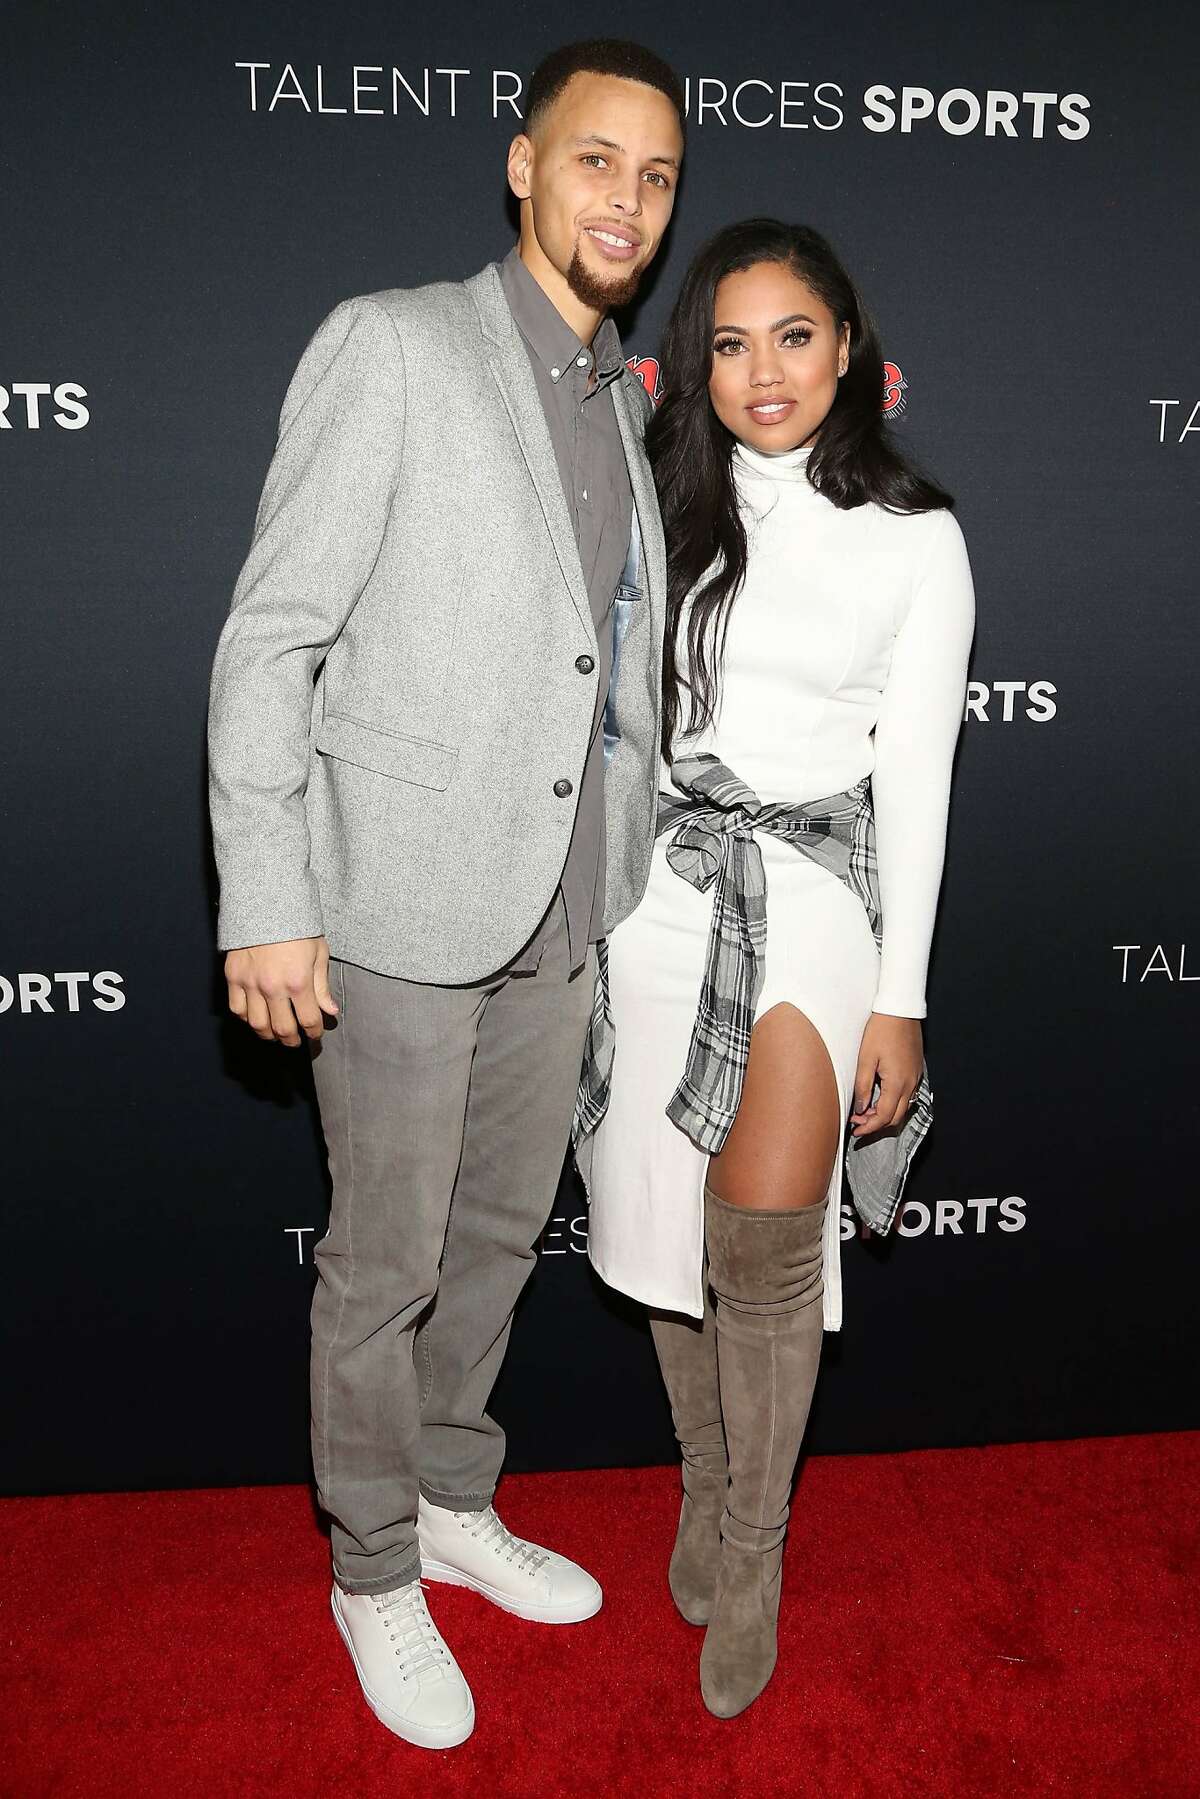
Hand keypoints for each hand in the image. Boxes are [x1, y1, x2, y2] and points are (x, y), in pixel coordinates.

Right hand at [225, 936, 337, 1045]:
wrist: (266, 903)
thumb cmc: (296, 926)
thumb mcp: (318, 953)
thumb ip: (322, 986)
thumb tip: (330, 1011)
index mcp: (299, 982)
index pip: (308, 1021)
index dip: (314, 1032)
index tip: (316, 1034)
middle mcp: (273, 987)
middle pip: (282, 1029)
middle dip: (292, 1040)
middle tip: (296, 1041)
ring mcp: (250, 983)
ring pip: (258, 1024)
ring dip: (269, 1035)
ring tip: (276, 1034)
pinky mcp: (233, 976)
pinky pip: (237, 1009)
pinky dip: (247, 1018)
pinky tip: (256, 1017)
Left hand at [850, 1013, 922, 1138]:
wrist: (900, 1011)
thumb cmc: (881, 1030)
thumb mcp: (865, 1059)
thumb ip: (863, 1087)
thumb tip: (862, 1109)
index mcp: (898, 1083)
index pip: (884, 1117)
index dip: (869, 1127)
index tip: (856, 1131)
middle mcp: (910, 1084)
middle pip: (896, 1117)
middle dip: (876, 1125)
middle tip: (858, 1122)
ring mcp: (915, 1078)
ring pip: (902, 1108)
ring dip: (885, 1114)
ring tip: (865, 1111)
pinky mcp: (916, 1071)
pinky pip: (907, 1095)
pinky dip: (893, 1103)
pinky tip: (880, 1098)